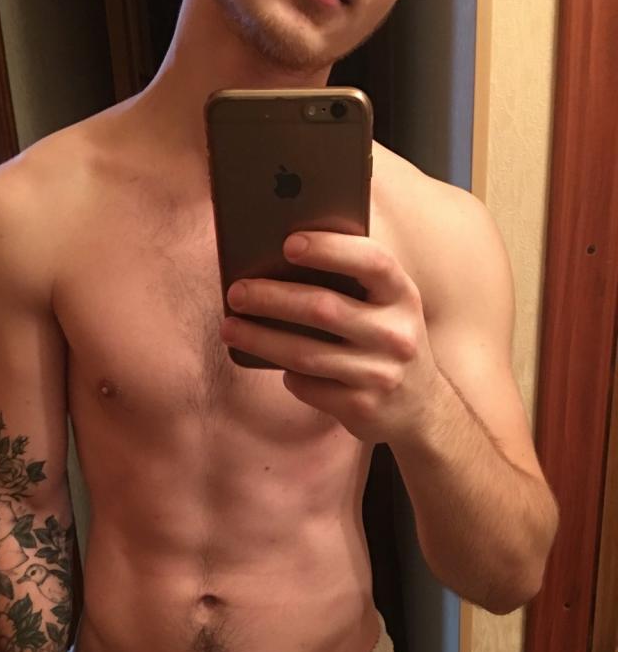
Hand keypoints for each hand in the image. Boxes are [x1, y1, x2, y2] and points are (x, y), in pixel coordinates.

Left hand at [219, 231, 441, 445]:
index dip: (330, 249)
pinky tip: (272, 364)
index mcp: (403, 295)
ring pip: (306, 354)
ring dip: (260, 339)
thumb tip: (282, 257)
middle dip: (272, 298)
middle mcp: (396, 334)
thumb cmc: (387, 341)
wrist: (422, 408)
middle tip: (236, 292)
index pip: (371, 262)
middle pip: (323, 308)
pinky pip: (308, 387)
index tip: (288, 243)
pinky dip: (286, 375)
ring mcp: (380, 374)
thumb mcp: (388, 307)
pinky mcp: (361, 408)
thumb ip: (353, 283)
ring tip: (230, 327)